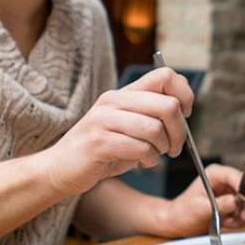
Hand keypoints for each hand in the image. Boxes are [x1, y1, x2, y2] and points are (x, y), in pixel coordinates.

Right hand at [41, 67, 193, 196]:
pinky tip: (144, 163)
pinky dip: (150, 160)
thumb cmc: (103, 149)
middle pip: (168, 105)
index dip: (185, 95)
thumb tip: (184, 110)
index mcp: (124, 92)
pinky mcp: (98, 142)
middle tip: (175, 147)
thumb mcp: (129, 125)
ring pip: (155, 128)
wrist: (60, 169)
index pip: (166, 76)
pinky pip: (140, 148)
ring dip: (164, 148)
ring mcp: (103, 120)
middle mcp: (114, 101)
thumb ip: (152, 114)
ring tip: (156, 155)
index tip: (185, 114)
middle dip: (180, 131)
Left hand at [158, 164, 244, 236]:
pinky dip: (239, 221)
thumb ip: (219, 204)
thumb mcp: (199, 208)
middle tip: (242, 217)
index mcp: (216, 174)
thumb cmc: (183, 212)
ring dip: (243, 215)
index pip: (238, 176)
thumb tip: (236, 201)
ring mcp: (231, 193)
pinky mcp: (233, 204)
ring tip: (228, 222)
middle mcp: (226, 181)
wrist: (177, 223)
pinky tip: (227, 223)